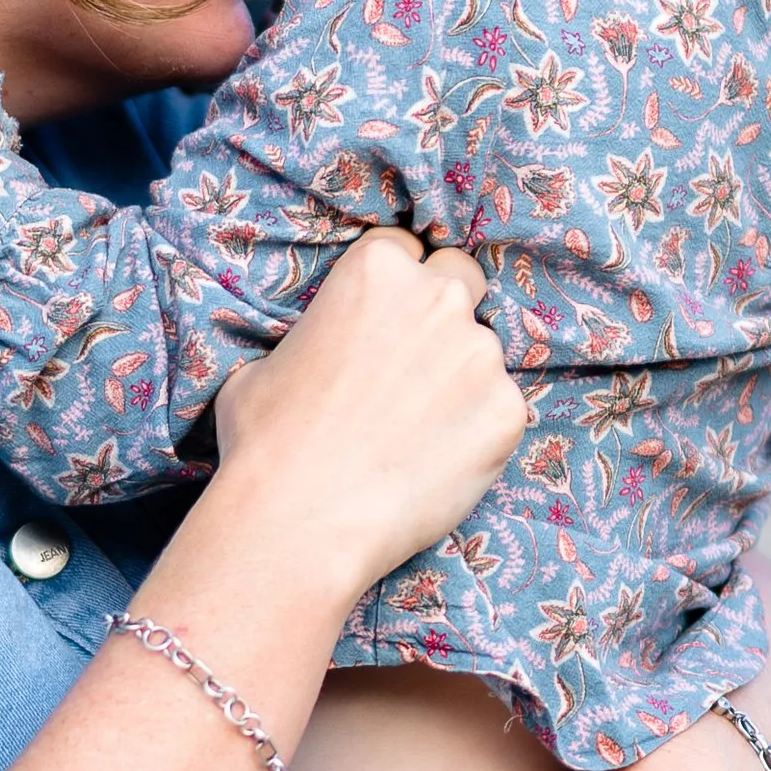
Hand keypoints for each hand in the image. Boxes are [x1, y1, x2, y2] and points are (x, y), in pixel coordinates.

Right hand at [210, 233, 526, 606]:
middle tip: (415, 364)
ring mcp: (480, 355)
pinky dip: (476, 432)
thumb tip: (318, 352)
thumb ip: (312, 337)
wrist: (300, 520)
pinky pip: (499, 412)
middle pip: (461, 280)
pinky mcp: (507, 413)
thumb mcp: (263, 362)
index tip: (385, 321)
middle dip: (444, 310)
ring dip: (460, 379)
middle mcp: (437, 298)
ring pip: (482, 354)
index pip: (405, 250)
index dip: (394, 287)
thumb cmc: (265, 443)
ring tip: (416, 433)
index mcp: (376, 269)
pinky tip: (435, 464)